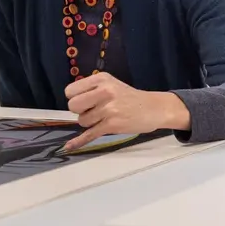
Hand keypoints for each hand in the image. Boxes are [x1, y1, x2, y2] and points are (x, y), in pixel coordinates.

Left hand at [62, 73, 186, 151]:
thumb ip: (93, 89)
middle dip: (79, 111)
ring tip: (106, 118)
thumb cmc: (131, 98)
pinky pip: (89, 134)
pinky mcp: (112, 124)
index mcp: (101, 79)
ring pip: (82, 121)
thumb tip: (73, 101)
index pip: (70, 90)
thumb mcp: (111, 84)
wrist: (154, 108)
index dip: (74, 98)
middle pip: (73, 105)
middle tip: (92, 111)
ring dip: (90, 123)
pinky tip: (70, 146)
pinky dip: (79, 142)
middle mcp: (104, 91)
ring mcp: (108, 108)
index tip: (83, 102)